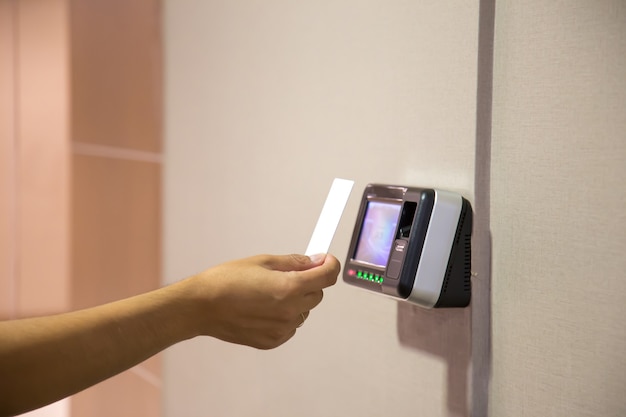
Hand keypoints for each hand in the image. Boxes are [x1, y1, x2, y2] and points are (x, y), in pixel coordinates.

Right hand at [183, 253, 339, 348]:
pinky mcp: (272, 341)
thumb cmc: (226, 281)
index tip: (325, 260)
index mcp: (289, 288)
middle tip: (289, 274)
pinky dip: (285, 316)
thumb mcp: (262, 261)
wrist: (201, 307)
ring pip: (304, 311)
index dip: (329, 265)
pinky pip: (291, 326)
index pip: (327, 277)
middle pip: (318, 294)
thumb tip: (315, 262)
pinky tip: (264, 307)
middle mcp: (289, 311)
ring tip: (270, 293)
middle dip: (310, 282)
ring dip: (296, 300)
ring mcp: (282, 329)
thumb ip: (294, 262)